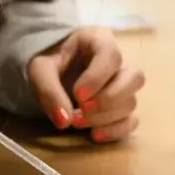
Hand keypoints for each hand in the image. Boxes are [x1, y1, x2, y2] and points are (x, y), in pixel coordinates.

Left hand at [28, 28, 142, 143]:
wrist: (50, 68)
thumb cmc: (48, 60)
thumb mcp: (39, 69)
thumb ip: (48, 90)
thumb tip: (64, 121)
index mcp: (99, 40)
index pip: (112, 55)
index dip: (97, 77)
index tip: (77, 95)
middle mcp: (120, 60)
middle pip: (134, 78)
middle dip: (107, 100)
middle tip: (80, 109)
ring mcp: (124, 83)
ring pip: (131, 101)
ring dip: (105, 117)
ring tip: (76, 121)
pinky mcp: (122, 105)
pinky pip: (131, 120)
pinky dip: (116, 130)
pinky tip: (94, 134)